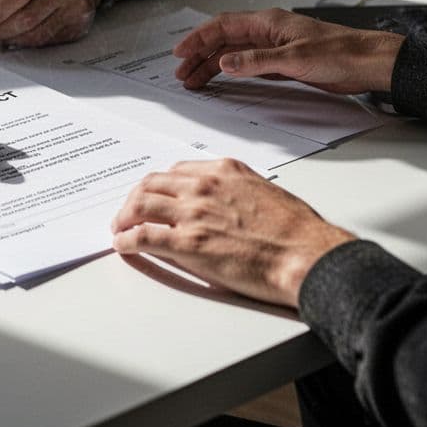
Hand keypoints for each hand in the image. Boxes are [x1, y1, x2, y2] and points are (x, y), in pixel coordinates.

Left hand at [111, 159, 354, 307]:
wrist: (306, 255)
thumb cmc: (297, 231)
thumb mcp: (266, 192)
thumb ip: (238, 191)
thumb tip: (226, 203)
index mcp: (224, 171)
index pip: (176, 172)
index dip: (158, 186)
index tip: (153, 195)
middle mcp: (204, 186)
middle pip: (151, 184)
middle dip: (134, 198)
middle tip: (128, 212)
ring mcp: (193, 213)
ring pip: (141, 205)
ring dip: (124, 216)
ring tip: (120, 228)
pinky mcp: (187, 243)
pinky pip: (143, 236)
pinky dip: (126, 239)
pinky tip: (123, 245)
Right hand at [174, 8, 404, 94]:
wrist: (367, 62)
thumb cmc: (341, 52)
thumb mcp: (294, 58)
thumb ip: (256, 61)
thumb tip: (225, 62)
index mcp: (268, 22)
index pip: (223, 26)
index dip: (199, 38)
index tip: (181, 52)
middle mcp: (269, 31)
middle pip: (224, 40)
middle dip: (200, 55)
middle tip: (182, 73)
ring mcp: (275, 47)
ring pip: (235, 53)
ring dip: (213, 65)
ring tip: (195, 81)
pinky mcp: (284, 62)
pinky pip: (249, 65)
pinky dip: (232, 72)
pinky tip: (224, 80)